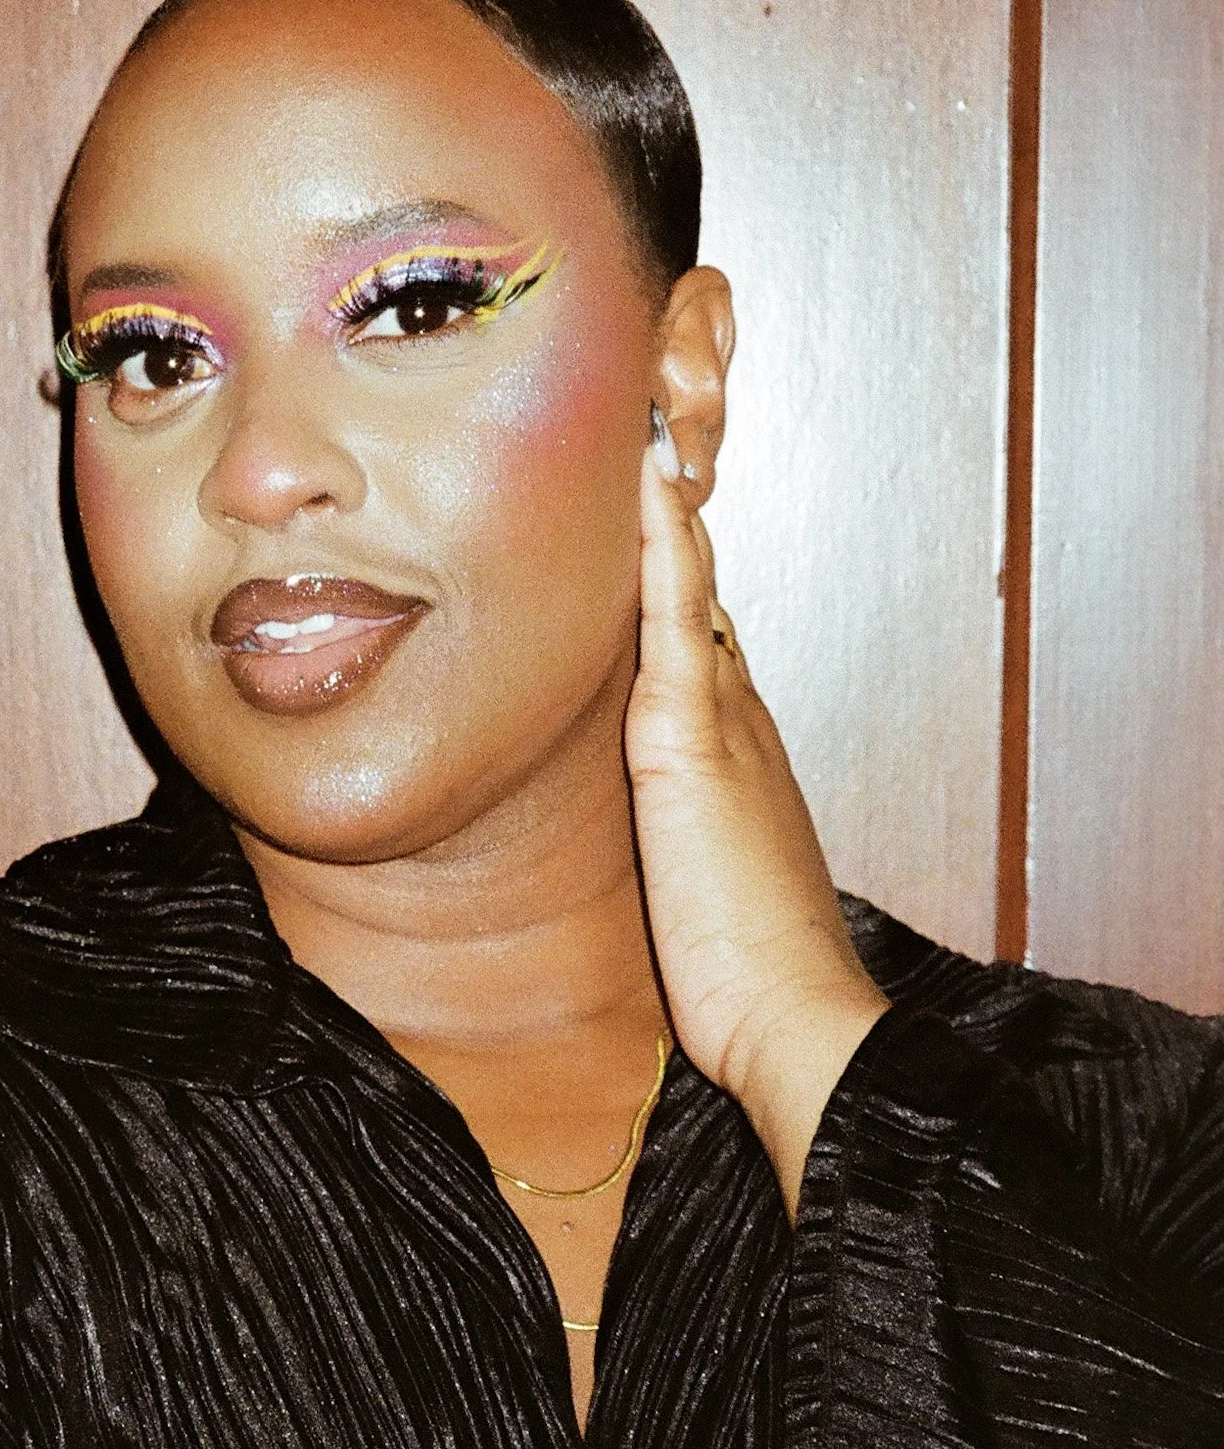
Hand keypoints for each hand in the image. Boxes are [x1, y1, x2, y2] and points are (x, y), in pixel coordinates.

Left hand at [625, 444, 886, 1215]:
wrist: (797, 1018)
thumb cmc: (750, 977)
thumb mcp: (709, 892)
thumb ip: (689, 848)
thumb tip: (671, 848)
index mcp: (739, 761)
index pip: (705, 653)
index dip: (685, 590)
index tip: (661, 526)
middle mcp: (741, 726)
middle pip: (705, 605)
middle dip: (681, 532)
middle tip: (656, 442)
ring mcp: (723, 726)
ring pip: (694, 593)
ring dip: (674, 515)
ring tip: (651, 430)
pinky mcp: (694, 742)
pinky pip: (675, 623)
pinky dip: (665, 552)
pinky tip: (651, 490)